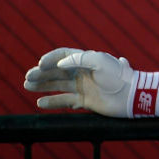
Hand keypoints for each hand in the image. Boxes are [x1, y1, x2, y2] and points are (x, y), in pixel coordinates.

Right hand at [23, 48, 158, 117]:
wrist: (132, 95)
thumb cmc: (118, 76)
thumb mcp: (100, 61)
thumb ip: (80, 59)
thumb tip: (61, 64)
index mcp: (87, 60)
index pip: (64, 56)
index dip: (51, 59)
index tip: (40, 64)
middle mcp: (83, 72)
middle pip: (57, 71)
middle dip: (41, 73)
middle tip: (27, 78)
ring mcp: (83, 87)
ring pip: (58, 85)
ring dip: (42, 85)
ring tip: (27, 85)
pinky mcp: (85, 101)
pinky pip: (65, 101)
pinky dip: (53, 102)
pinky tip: (40, 103)